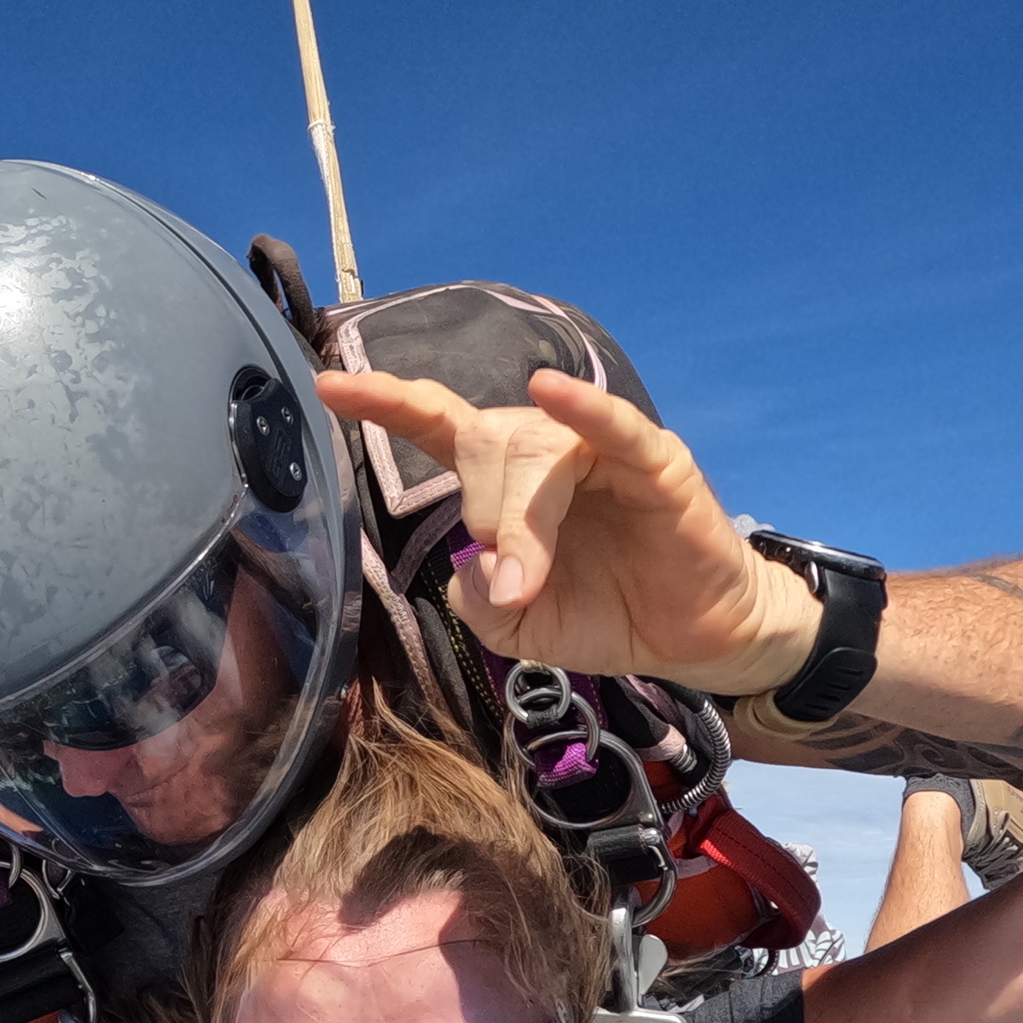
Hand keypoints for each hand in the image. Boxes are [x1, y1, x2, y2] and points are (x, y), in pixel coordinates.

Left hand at [313, 366, 817, 691]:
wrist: (694, 638)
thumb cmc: (606, 614)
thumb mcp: (521, 632)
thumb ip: (477, 607)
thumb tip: (477, 568)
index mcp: (507, 482)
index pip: (437, 425)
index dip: (384, 403)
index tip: (327, 385)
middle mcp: (548, 451)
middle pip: (486, 447)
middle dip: (487, 517)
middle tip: (513, 587)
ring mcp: (602, 450)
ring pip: (537, 454)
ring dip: (526, 523)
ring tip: (534, 583)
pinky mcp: (655, 464)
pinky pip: (614, 428)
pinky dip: (585, 407)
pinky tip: (551, 390)